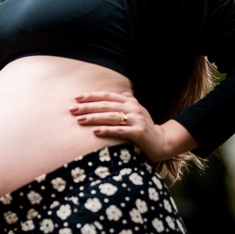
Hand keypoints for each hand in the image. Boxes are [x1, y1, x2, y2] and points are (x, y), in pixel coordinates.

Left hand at [71, 91, 196, 161]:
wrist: (162, 141)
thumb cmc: (145, 126)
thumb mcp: (136, 111)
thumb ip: (126, 101)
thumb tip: (117, 92)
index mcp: (130, 101)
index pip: (107, 96)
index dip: (92, 96)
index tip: (76, 97)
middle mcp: (133, 108)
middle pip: (106, 105)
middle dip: (88, 107)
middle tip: (72, 109)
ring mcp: (137, 120)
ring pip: (111, 116)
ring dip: (94, 118)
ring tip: (80, 120)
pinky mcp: (139, 133)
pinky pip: (120, 130)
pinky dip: (107, 130)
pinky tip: (95, 132)